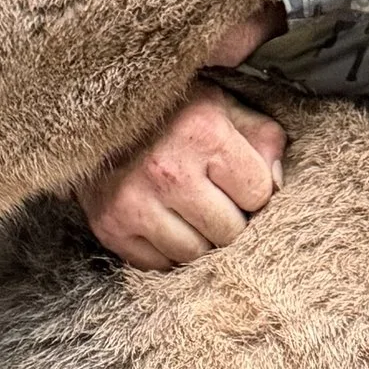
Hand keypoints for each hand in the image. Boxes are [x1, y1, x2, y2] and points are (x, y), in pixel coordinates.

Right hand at [79, 83, 286, 270]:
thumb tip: (278, 183)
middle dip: (229, 219)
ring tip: (188, 212)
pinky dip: (165, 251)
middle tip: (214, 200)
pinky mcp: (110, 226)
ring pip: (194, 255)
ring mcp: (135, 202)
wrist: (90, 110)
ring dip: (199, 239)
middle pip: (229, 233)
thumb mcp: (220, 104)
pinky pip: (157, 264)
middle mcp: (169, 171)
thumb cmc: (167, 108)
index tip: (237, 181)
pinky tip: (162, 222)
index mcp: (204, 133)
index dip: (254, 190)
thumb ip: (261, 137)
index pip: (258, 193)